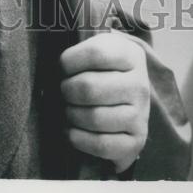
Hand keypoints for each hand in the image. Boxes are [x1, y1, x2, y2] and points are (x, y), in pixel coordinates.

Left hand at [60, 32, 149, 172]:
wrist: (127, 92)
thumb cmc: (102, 68)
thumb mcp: (95, 48)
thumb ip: (77, 53)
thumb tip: (51, 72)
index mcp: (129, 55)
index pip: (95, 53)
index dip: (69, 61)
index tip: (62, 66)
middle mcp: (140, 85)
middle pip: (89, 88)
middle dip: (67, 90)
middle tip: (64, 91)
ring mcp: (141, 115)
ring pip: (94, 117)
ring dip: (71, 115)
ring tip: (69, 109)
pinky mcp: (136, 141)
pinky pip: (101, 144)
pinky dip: (79, 139)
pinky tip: (72, 130)